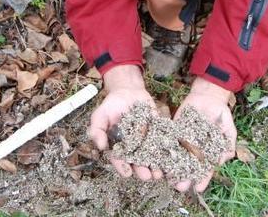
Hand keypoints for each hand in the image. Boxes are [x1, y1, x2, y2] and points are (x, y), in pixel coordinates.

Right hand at [87, 65, 163, 180]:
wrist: (127, 91)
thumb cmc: (110, 106)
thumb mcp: (99, 116)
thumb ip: (97, 131)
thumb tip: (100, 147)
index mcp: (118, 146)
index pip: (120, 160)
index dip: (123, 167)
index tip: (126, 173)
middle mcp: (133, 147)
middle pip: (137, 162)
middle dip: (142, 170)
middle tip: (146, 177)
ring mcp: (146, 140)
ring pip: (151, 156)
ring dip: (155, 166)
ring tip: (159, 173)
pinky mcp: (157, 132)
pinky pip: (163, 142)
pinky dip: (166, 150)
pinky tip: (170, 156)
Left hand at [171, 77, 236, 192]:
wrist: (208, 97)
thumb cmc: (221, 114)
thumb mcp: (228, 128)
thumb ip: (228, 144)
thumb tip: (223, 160)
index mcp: (207, 152)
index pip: (205, 169)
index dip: (202, 179)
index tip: (198, 188)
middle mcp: (194, 149)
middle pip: (189, 167)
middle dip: (185, 177)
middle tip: (180, 187)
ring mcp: (184, 141)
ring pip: (177, 157)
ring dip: (173, 168)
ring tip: (169, 178)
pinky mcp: (174, 131)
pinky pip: (169, 141)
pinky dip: (164, 150)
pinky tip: (160, 159)